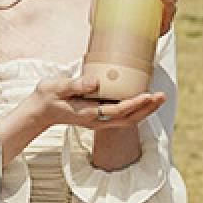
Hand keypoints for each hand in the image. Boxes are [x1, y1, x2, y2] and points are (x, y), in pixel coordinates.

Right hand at [29, 75, 165, 130]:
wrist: (41, 110)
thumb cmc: (48, 96)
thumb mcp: (57, 87)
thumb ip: (75, 84)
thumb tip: (95, 82)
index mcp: (88, 114)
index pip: (117, 111)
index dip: (134, 104)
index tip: (147, 95)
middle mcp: (97, 120)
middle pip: (128, 119)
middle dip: (146, 109)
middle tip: (161, 96)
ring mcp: (99, 120)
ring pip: (128, 120)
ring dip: (145, 110)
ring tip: (158, 98)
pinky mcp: (100, 117)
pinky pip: (122, 116)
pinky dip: (136, 109)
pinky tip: (143, 99)